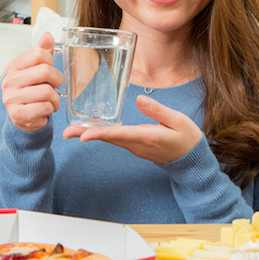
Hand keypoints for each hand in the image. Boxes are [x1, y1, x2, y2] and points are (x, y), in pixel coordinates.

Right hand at [1, 32, 63, 131]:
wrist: (22, 116)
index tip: (50, 70)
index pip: (38, 53)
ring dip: (56, 98)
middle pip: (45, 71)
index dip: (51, 62)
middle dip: (57, 80)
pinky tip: (45, 110)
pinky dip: (50, 109)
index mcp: (14, 66)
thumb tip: (47, 36)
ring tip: (51, 101)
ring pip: (47, 92)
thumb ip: (42, 51)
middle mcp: (9, 81)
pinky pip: (45, 107)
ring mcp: (11, 98)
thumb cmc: (31, 89)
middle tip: (55, 86)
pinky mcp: (18, 115)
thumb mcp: (36, 68)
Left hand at [61, 95, 202, 163]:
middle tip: (66, 133)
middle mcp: (138, 145)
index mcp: (148, 137)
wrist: (192, 160)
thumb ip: (157, 110)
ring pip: (110, 140)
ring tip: (72, 130)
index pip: (119, 135)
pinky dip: (102, 134)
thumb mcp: (178, 120)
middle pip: (108, 139)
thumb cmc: (187, 138)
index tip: (83, 135)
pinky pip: (115, 140)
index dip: (100, 134)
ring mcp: (135, 147)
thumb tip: (138, 100)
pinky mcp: (135, 146)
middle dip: (87, 135)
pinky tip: (92, 129)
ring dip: (91, 134)